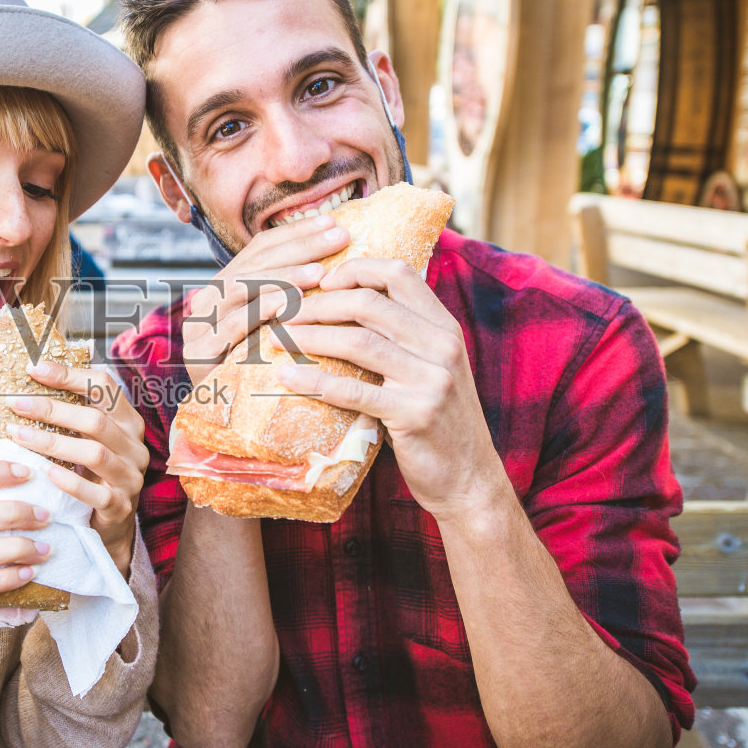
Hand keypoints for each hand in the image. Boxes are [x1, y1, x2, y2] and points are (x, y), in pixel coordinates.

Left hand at [4, 360, 150, 576]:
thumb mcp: (87, 440)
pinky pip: (95, 493)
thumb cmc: (91, 474)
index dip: (69, 375)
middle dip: (52, 408)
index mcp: (127, 422)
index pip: (104, 387)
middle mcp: (134, 446)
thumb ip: (70, 413)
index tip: (33, 368)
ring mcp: (130, 477)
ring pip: (94, 453)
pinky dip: (69, 481)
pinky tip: (44, 472)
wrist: (109, 525)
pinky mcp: (120, 506)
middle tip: (16, 403)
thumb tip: (28, 377)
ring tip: (18, 435)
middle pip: (95, 419)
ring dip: (53, 442)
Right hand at [181, 214, 348, 385]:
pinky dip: (263, 309)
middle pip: (254, 261)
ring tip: (320, 271)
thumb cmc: (261, 373)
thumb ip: (291, 298)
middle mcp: (207, 300)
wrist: (223, 423)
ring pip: (240, 287)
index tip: (332, 221)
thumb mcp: (274, 329)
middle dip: (298, 246)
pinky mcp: (201, 353)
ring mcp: (200, 325)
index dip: (296, 232)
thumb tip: (337, 263)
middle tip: (337, 236)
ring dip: (282, 276)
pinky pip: (234, 324)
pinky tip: (293, 303)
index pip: (260, 247)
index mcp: (224, 287)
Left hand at [273, 258, 513, 522]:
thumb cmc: (438, 421)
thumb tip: (345, 305)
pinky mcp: (414, 415)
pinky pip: (354, 391)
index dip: (356, 269)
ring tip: (278, 338)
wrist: (469, 478)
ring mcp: (431, 380)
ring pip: (358, 342)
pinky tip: (287, 378)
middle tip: (285, 312)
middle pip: (370, 304)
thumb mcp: (431, 368)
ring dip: (310, 337)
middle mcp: (442, 346)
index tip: (320, 281)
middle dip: (319, 304)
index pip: (399, 273)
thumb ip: (403, 338)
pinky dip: (315, 381)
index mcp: (444, 327)